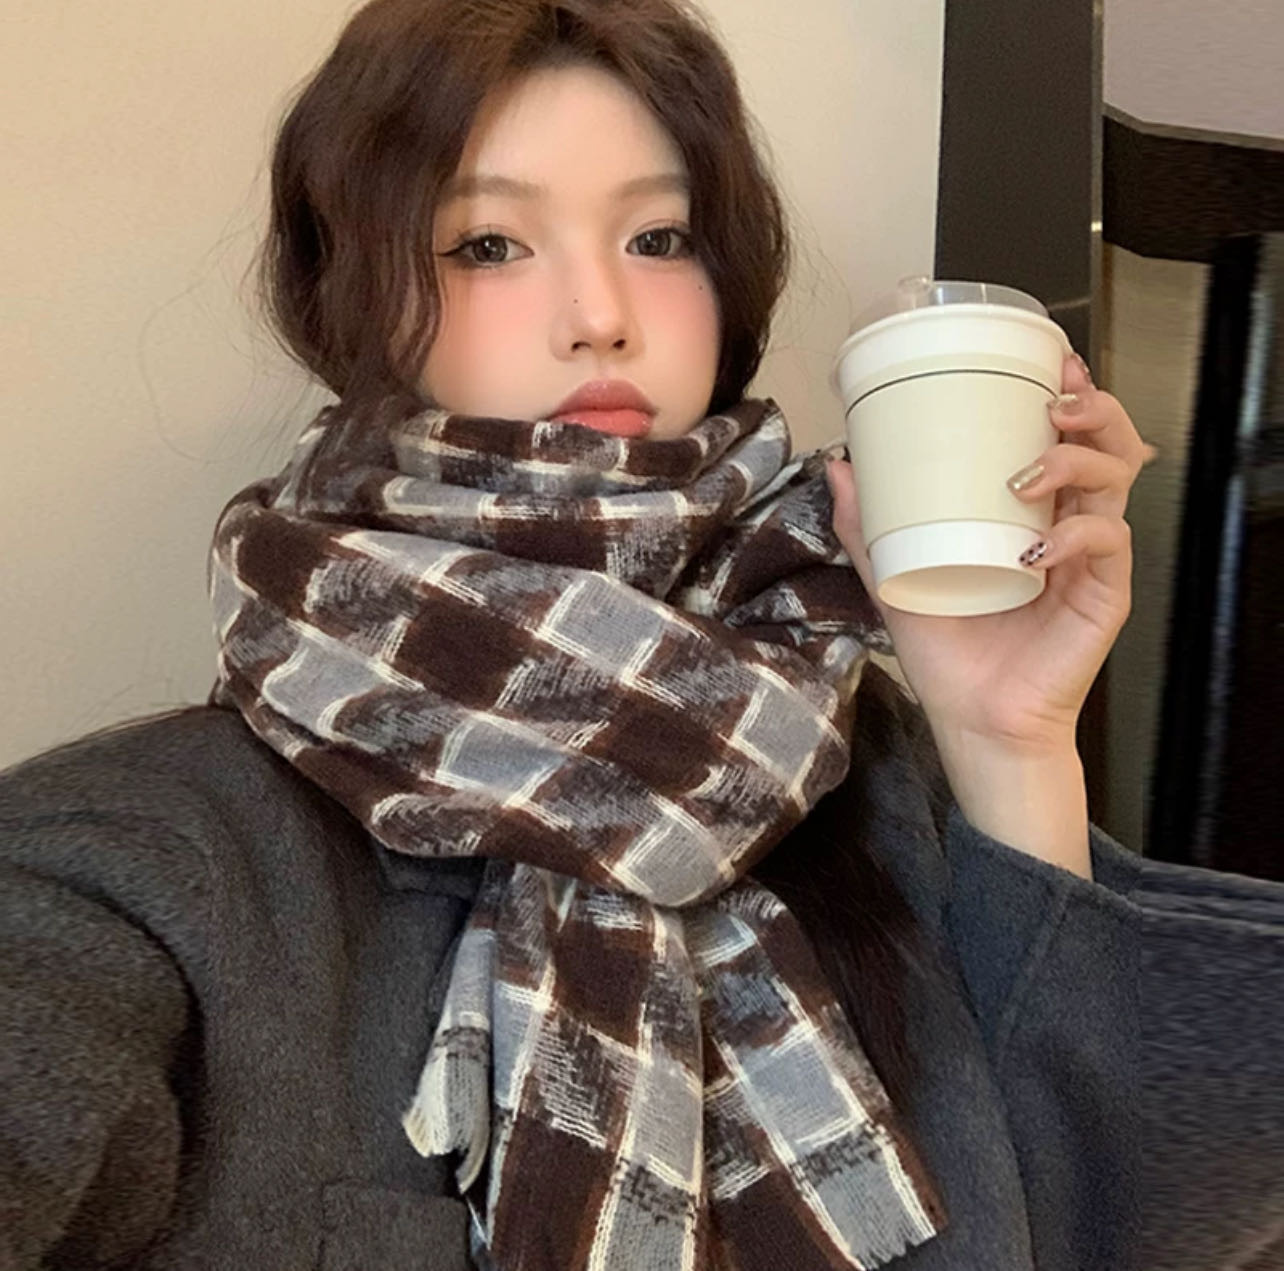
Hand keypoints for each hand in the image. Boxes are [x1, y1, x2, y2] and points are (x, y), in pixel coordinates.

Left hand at [826, 353, 1147, 755]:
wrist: (972, 719)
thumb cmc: (946, 648)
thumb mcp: (895, 577)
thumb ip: (869, 526)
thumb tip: (839, 465)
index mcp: (1032, 512)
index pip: (1066, 437)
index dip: (1068, 393)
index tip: (1045, 362)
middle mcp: (1069, 525)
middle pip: (1108, 442)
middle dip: (1089, 410)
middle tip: (1050, 404)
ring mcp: (1090, 559)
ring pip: (1116, 479)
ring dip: (1077, 460)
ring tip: (1027, 473)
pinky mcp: (1104, 596)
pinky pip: (1107, 543)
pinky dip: (1076, 534)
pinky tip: (1038, 548)